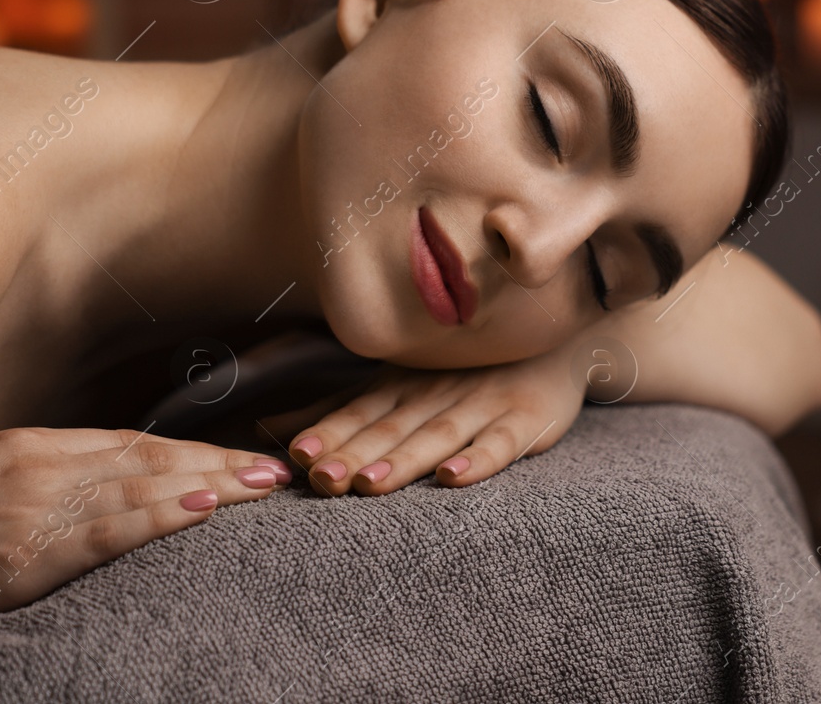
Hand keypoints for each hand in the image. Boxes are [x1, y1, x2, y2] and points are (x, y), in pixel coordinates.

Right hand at [0, 426, 292, 617]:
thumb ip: (42, 479)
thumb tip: (108, 490)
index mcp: (32, 445)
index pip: (135, 443)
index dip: (196, 450)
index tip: (245, 457)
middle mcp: (39, 465)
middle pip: (149, 458)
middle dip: (220, 465)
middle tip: (282, 470)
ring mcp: (28, 506)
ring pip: (137, 486)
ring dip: (209, 487)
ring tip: (263, 488)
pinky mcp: (15, 552)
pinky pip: (99, 532)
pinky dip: (154, 517)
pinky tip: (198, 510)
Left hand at [286, 344, 584, 495]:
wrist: (552, 338)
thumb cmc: (460, 370)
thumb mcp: (396, 384)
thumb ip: (338, 410)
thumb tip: (268, 428)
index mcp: (402, 385)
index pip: (360, 412)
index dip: (330, 434)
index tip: (298, 458)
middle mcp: (436, 392)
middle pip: (391, 427)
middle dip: (355, 453)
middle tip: (322, 480)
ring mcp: (482, 403)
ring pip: (436, 435)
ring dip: (403, 459)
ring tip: (371, 484)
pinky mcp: (526, 418)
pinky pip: (502, 442)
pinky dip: (479, 458)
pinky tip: (454, 476)